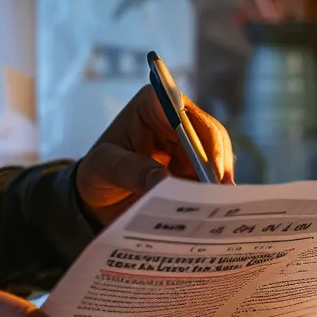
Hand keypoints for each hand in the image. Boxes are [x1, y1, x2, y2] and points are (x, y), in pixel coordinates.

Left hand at [76, 84, 234, 223]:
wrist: (99, 198)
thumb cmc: (97, 173)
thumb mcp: (104, 169)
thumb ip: (131, 170)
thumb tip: (164, 179)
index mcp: (152, 104)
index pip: (186, 116)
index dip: (203, 142)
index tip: (212, 171)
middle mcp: (176, 118)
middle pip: (210, 137)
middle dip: (216, 167)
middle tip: (220, 197)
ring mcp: (189, 143)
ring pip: (217, 159)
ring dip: (216, 183)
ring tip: (216, 209)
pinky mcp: (195, 166)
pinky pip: (212, 178)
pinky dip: (213, 194)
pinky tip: (213, 211)